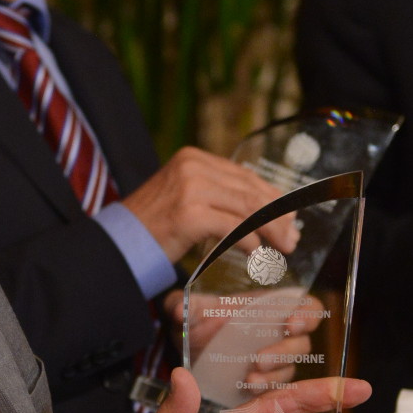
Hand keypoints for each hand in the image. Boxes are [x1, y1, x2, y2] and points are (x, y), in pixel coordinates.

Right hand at [121, 148, 298, 263]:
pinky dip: (250, 242)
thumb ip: (216, 195)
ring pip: (247, 208)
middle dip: (278, 217)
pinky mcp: (189, 215)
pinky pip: (233, 228)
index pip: (245, 176)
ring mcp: (191, 189)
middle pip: (250, 191)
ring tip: (284, 248)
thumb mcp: (184, 197)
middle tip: (293, 238)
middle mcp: (193, 167)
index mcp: (194, 158)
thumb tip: (260, 209)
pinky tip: (256, 253)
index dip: (273, 197)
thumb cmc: (152, 225)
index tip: (290, 217)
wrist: (118, 242)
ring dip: (271, 231)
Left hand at [183, 289, 327, 394]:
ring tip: (249, 379)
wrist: (190, 351)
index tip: (290, 322)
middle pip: (302, 343)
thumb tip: (179, 310)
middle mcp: (279, 335)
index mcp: (272, 308)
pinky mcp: (265, 384)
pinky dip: (264, 391)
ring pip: (289, 370)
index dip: (307, 314)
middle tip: (260, 359)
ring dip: (273, 375)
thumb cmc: (198, 322)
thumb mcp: (189, 311)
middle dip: (285, 352)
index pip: (307, 308)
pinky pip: (275, 390)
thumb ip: (185, 306)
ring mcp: (274, 362)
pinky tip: (245, 390)